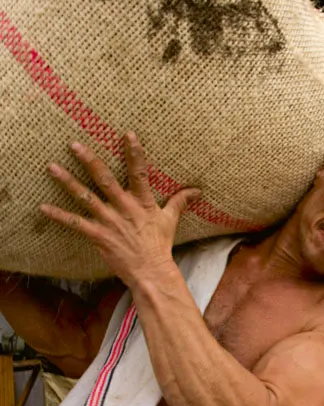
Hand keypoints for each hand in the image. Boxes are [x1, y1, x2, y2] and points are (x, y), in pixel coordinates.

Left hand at [41, 132, 200, 287]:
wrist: (150, 271)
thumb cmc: (159, 245)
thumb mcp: (170, 220)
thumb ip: (180, 201)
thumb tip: (197, 190)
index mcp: (142, 202)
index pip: (139, 172)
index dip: (134, 153)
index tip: (127, 134)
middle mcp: (124, 208)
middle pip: (105, 180)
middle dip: (89, 161)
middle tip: (74, 144)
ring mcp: (109, 221)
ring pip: (85, 197)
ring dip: (67, 182)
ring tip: (51, 167)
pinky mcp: (98, 235)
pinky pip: (75, 224)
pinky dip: (59, 216)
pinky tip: (43, 207)